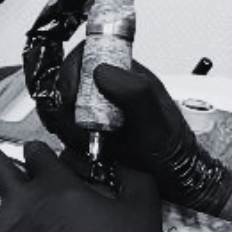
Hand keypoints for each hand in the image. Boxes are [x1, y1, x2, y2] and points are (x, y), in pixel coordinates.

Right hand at [40, 47, 231, 213]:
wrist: (170, 178)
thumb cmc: (169, 147)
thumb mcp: (156, 120)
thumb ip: (135, 93)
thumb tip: (103, 71)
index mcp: (124, 73)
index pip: (87, 53)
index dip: (73, 71)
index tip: (74, 95)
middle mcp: (107, 88)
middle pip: (66, 81)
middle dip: (68, 105)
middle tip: (83, 125)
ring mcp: (94, 108)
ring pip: (61, 106)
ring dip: (70, 126)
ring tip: (92, 140)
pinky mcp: (86, 129)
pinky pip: (64, 128)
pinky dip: (71, 140)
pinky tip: (90, 148)